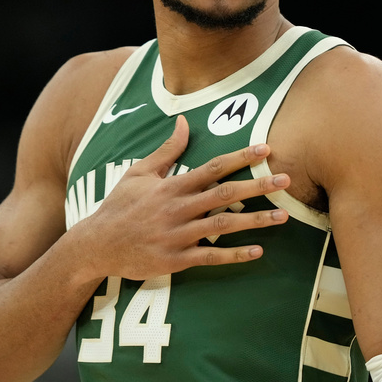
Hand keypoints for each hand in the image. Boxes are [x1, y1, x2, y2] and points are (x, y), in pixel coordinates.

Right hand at [72, 115, 289, 280]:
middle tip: (286, 179)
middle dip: (258, 185)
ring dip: (255, 220)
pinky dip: (234, 254)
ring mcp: (177, 235)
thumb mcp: (139, 173)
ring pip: (223, 226)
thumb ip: (167, 150)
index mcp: (171, 186)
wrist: (95, 245)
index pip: (213, 167)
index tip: (266, 149)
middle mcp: (177, 209)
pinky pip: (210, 256)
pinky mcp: (176, 260)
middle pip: (225, 193)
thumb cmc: (119, 206)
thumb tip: (185, 121)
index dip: (241, 157)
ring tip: (283, 216)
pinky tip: (258, 251)